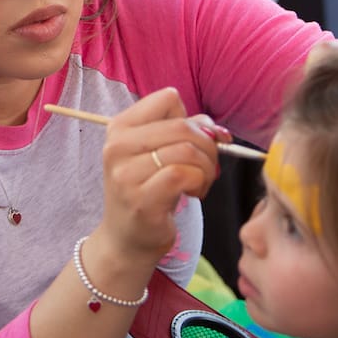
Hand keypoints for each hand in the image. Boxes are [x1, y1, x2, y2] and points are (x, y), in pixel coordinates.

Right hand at [97, 87, 218, 264]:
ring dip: (206, 168)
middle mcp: (117, 146)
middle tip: (208, 167)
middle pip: (182, 126)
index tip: (200, 141)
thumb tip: (219, 130)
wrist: (126, 238)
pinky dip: (200, 182)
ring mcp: (126, 173)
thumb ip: (187, 131)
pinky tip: (194, 193)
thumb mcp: (161, 153)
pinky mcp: (141, 198)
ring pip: (187, 150)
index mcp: (120, 127)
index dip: (193, 119)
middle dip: (208, 146)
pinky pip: (185, 175)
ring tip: (200, 182)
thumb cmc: (149, 191)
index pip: (168, 99)